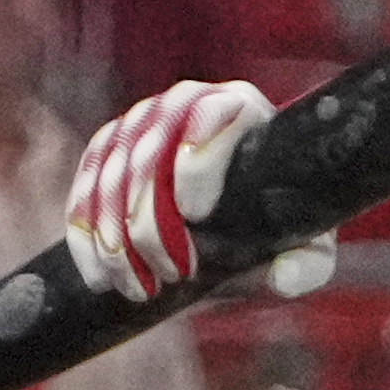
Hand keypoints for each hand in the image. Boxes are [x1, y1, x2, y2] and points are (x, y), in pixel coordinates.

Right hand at [65, 80, 331, 302]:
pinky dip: (85, 235)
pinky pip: (83, 187)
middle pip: (150, 152)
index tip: (196, 216)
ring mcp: (141, 121)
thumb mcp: (307, 245)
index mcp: (240, 108)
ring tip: (139, 287)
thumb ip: (306, 264)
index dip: (197, 164)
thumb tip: (281, 277)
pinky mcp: (107, 148)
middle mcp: (185, 102)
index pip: (210, 116)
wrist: (240, 210)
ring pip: (110, 171)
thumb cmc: (278, 219)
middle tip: (173, 273)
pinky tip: (102, 277)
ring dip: (116, 237)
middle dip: (152, 221)